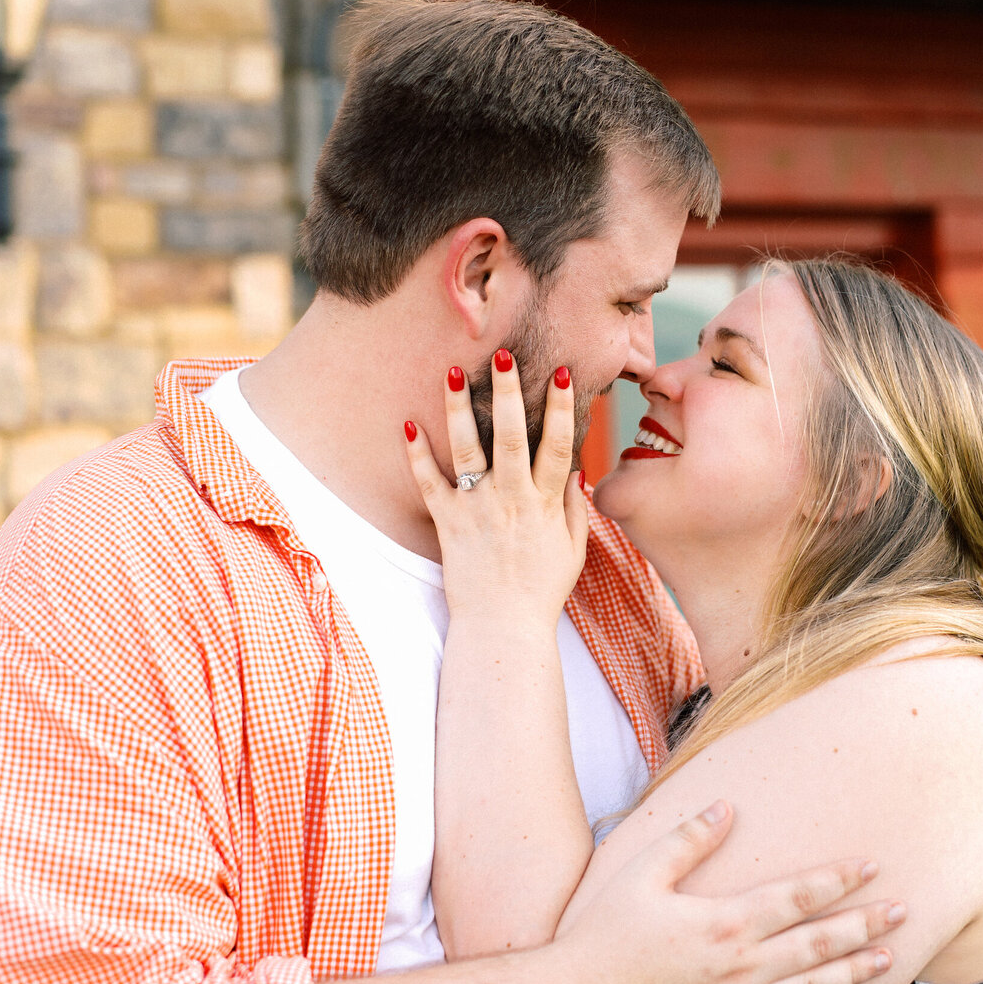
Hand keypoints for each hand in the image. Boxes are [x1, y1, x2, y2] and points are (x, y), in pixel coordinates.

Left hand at [405, 352, 587, 626]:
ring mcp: (477, 510)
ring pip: (467, 450)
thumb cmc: (541, 590)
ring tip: (452, 372)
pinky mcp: (447, 523)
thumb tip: (574, 470)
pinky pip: (429, 484)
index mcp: (545, 504)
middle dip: (507, 393)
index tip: (558, 373)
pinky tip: (408, 423)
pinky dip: (417, 455)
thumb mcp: (573, 550)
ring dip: (458, 409)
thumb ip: (574, 508)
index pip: (558, 445)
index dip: (559, 408)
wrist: (502, 629)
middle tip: (501, 354)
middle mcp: (511, 500)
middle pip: (510, 436)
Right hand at [557, 801, 904, 983]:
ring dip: (855, 971)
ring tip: (890, 959)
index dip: (839, 880)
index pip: (798, 896)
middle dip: (866, 926)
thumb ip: (688, 840)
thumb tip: (728, 808)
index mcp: (725, 922)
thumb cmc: (601, 940)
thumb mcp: (640, 876)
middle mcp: (742, 969)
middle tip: (904, 912)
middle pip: (819, 944)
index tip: (873, 866)